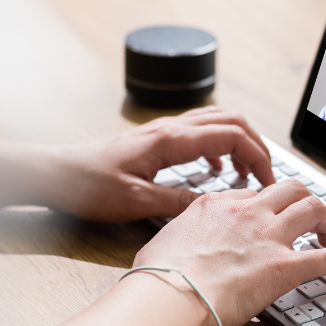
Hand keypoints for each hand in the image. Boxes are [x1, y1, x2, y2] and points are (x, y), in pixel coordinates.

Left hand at [44, 107, 276, 221]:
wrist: (56, 175)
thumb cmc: (89, 187)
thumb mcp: (137, 202)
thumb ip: (179, 203)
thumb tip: (216, 205)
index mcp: (170, 140)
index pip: (232, 135)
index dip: (258, 156)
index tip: (269, 182)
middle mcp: (169, 128)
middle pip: (231, 120)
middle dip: (256, 145)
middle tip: (265, 175)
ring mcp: (162, 131)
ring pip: (216, 121)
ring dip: (238, 142)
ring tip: (245, 173)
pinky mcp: (155, 140)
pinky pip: (198, 132)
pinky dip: (218, 145)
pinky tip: (214, 169)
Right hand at [130, 180, 325, 325]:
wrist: (168, 297)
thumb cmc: (157, 279)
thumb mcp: (162, 243)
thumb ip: (179, 239)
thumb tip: (176, 252)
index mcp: (215, 205)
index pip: (252, 195)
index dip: (265, 207)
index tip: (269, 221)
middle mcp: (246, 213)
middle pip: (290, 189)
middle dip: (304, 202)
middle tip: (308, 223)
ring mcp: (267, 237)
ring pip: (314, 208)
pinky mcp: (284, 267)